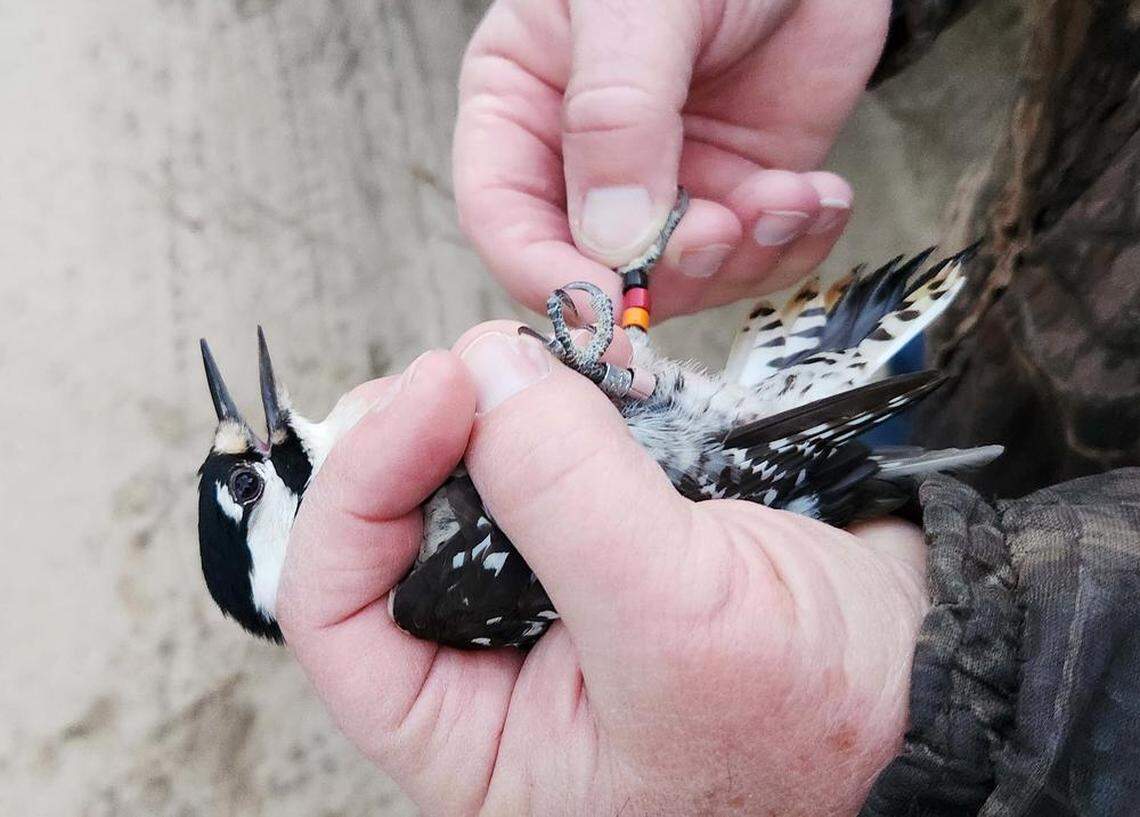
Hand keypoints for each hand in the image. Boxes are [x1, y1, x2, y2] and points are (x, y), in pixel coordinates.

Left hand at [277, 323, 928, 816]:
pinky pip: (539, 456)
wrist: (930, 685)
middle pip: (389, 528)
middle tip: (488, 361)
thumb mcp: (683, 627)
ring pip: (464, 478)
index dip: (361, 490)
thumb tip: (485, 371)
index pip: (339, 614)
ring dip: (495, 406)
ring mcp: (543, 598)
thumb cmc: (821, 724)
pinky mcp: (596, 538)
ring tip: (554, 361)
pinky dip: (557, 404)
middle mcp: (490, 670)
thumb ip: (568, 497)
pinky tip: (595, 378)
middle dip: (427, 431)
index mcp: (474, 737)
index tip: (435, 389)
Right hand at [453, 0, 891, 318]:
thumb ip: (615, 116)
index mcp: (523, 107)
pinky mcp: (740, 190)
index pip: (504, 218)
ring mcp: (667, 182)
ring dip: (739, 260)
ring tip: (786, 197)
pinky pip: (754, 257)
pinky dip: (791, 247)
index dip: (547, 276)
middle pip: (595, 269)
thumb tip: (612, 241)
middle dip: (663, 274)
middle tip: (719, 230)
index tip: (604, 307)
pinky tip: (816, 195)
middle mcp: (586, 161)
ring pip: (681, 280)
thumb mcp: (636, 8)